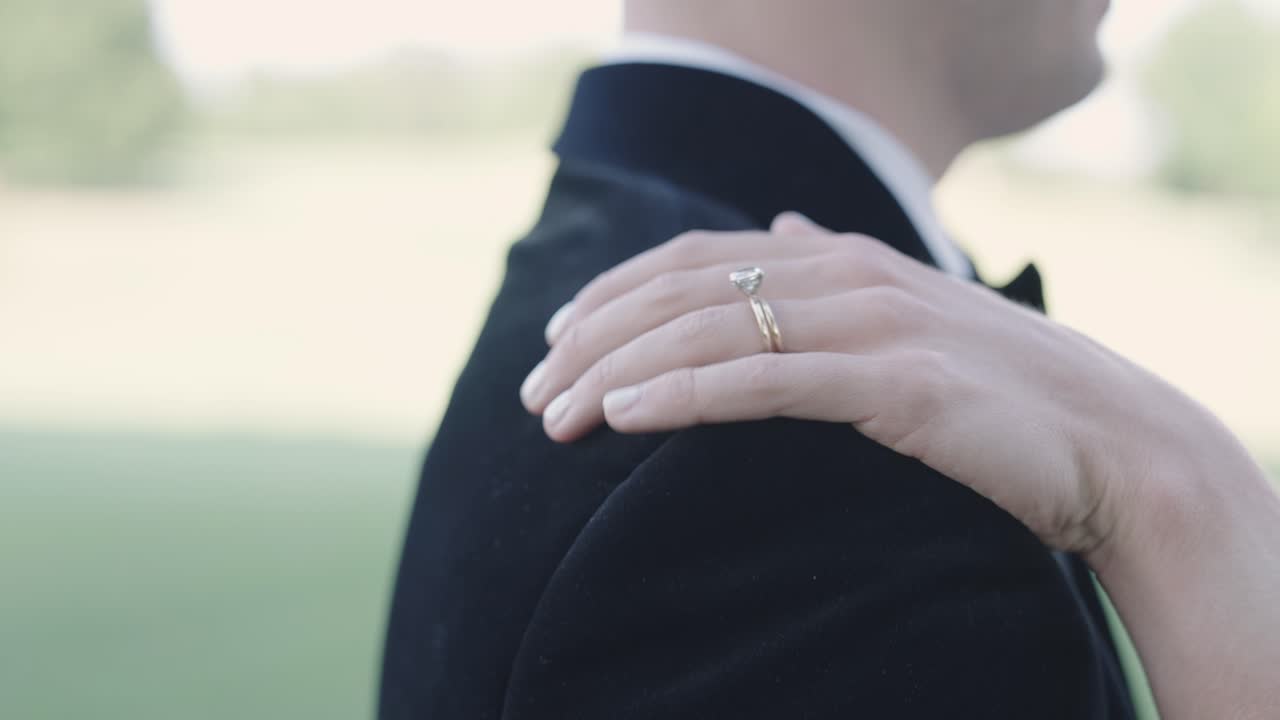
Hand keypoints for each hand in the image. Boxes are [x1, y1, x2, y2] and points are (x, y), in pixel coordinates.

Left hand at [518, 213, 1230, 558]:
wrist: (1115, 441)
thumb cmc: (1006, 391)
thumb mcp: (913, 313)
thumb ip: (837, 270)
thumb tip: (782, 226)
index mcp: (843, 255)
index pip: (697, 256)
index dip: (615, 294)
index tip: (558, 339)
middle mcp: (846, 271)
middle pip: (682, 288)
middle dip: (593, 338)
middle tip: (533, 390)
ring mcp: (870, 320)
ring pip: (708, 328)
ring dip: (616, 372)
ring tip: (553, 415)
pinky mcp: (891, 380)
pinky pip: (761, 379)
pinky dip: (681, 392)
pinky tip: (623, 414)